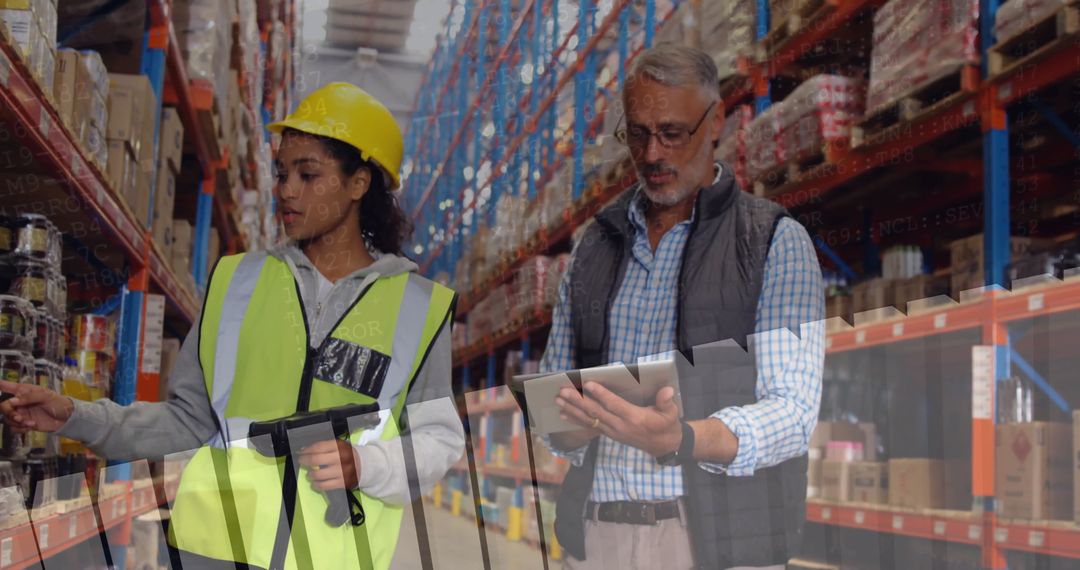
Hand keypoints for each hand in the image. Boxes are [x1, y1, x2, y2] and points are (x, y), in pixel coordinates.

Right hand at [0, 380, 73, 432]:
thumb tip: (11, 401)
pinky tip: (31, 426)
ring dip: (17, 422)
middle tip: (19, 418)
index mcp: (24, 391)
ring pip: (8, 418)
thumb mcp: (46, 396)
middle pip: (4, 406)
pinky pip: (14, 427)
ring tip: (30, 423)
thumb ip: (28, 397)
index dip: (0, 385)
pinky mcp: (25, 423)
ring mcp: (22, 413)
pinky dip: (20, 429)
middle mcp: (20, 402)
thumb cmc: (58, 402)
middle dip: (10, 413)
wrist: (67, 418)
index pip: (8, 386)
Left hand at [299, 439, 360, 490]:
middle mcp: (341, 458)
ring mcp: (342, 471)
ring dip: (311, 474)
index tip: (301, 452)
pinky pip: (325, 486)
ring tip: (310, 474)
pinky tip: (315, 483)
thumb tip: (304, 450)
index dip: (307, 450)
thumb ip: (324, 447)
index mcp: (340, 447)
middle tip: (302, 461)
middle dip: (305, 460)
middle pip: (316, 459)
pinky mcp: (343, 483)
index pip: (319, 447)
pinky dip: (316, 485)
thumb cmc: (348, 455)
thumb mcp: (340, 446)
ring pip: (319, 474)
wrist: (366, 465)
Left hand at [556, 382, 682, 457]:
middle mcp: (620, 425)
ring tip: (559, 401)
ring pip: (590, 419)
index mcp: (634, 417)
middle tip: (563, 391)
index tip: (587, 384)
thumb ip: (667, 402)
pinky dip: (576, 420)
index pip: (613, 404)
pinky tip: (564, 414)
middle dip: (578, 401)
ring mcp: (613, 431)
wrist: (665, 446)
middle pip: (595, 412)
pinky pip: (590, 427)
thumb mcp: (671, 413)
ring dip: (572, 410)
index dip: (600, 394)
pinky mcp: (610, 434)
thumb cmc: (667, 425)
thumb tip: (667, 391)